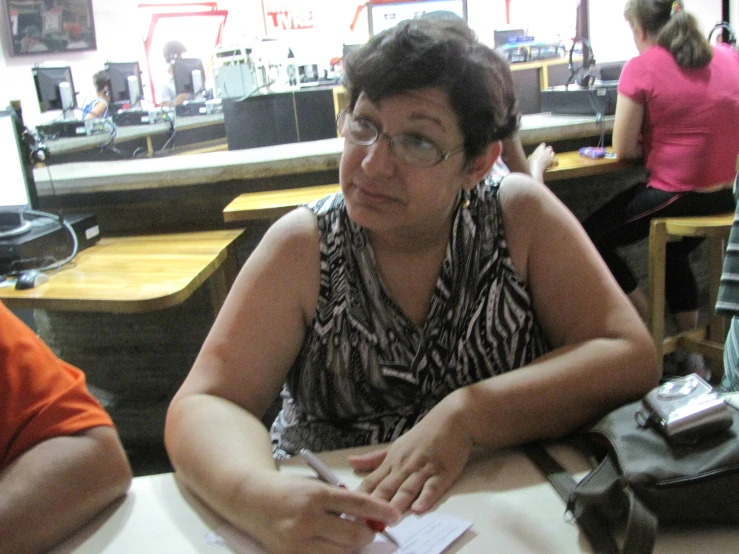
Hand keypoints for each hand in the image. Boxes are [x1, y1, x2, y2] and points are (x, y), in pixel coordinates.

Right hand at [239, 473, 398, 553]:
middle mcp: (308, 518)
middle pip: (354, 534)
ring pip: (343, 551)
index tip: (396, 516)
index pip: (357, 504)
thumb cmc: (286, 489)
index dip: (380, 511)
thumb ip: (338, 499)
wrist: (251, 498)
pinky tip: (335, 543)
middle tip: (371, 529)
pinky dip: (336, 553)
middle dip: (368, 533)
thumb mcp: (314, 485)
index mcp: (316, 494)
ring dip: (353, 545)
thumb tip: (366, 515)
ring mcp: (299, 540)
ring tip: (351, 534)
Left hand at [349, 402, 472, 514]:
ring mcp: (423, 469)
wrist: (452, 419)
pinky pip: (433, 487)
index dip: (360, 497)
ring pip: (407, 489)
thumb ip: (374, 458)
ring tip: (387, 518)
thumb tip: (351, 462)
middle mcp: (405, 467)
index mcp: (392, 462)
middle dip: (375, 505)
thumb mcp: (396, 445)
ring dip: (397, 503)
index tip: (349, 509)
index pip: (371, 482)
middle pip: (386, 488)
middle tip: (364, 520)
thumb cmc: (424, 435)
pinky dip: (425, 498)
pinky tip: (419, 508)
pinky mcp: (443, 472)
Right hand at [527, 143, 557, 181]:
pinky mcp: (552, 161)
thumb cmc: (530, 165)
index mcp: (539, 150)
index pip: (543, 145)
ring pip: (553, 153)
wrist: (535, 169)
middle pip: (549, 148)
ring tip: (549, 159)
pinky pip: (556, 160)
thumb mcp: (528, 160)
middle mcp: (545, 151)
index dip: (543, 147)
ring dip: (551, 155)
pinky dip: (554, 161)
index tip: (542, 149)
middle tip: (546, 154)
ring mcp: (549, 156)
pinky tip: (552, 164)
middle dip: (548, 150)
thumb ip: (531, 157)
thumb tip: (530, 156)